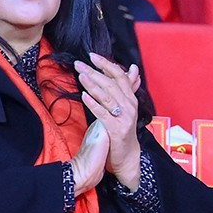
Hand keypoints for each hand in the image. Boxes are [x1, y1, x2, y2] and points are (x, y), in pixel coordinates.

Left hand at [76, 55, 142, 189]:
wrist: (127, 157)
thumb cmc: (123, 130)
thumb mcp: (126, 107)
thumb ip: (128, 87)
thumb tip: (133, 68)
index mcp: (131, 99)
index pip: (120, 76)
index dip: (106, 64)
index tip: (92, 56)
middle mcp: (130, 106)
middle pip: (112, 83)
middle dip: (95, 72)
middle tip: (79, 63)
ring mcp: (124, 117)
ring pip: (108, 96)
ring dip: (93, 84)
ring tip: (81, 75)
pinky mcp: (116, 129)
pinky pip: (104, 113)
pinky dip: (94, 103)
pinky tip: (84, 95)